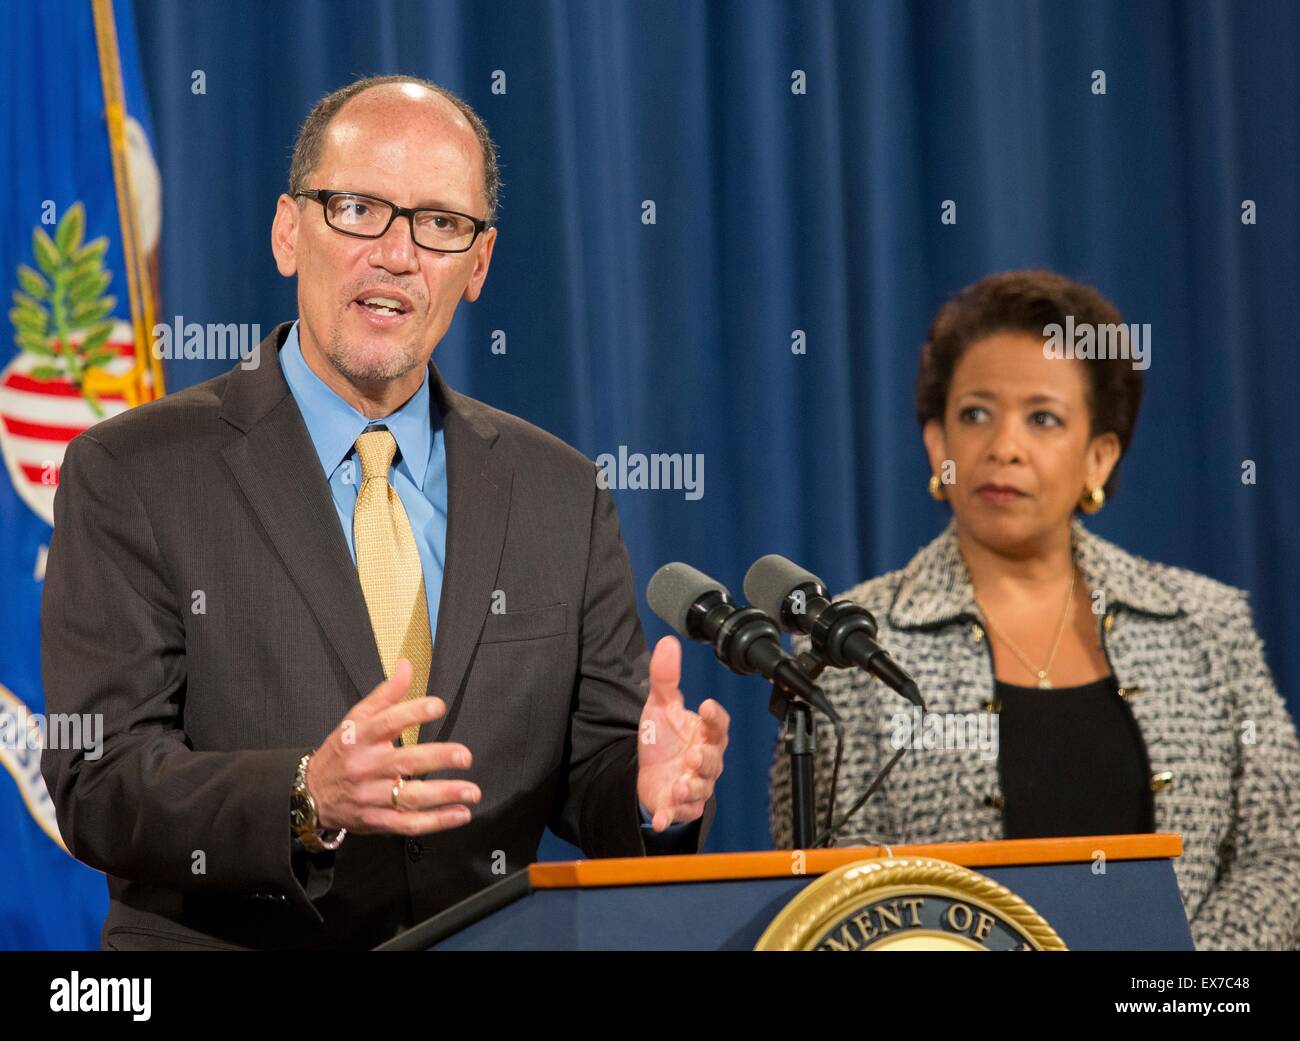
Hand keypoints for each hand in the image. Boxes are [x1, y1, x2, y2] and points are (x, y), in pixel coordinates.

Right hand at [305, 659, 480, 835]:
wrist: (310, 795)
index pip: (387, 722)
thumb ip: (385, 694)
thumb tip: (406, 665)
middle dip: (438, 758)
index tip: (438, 706)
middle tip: (465, 755)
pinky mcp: (377, 820)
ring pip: (410, 797)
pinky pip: (409, 823)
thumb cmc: (341, 753)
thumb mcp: (356, 719)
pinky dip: (437, 821)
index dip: (413, 712)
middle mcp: (365, 767)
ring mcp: (371, 796)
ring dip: (444, 794)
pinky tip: (460, 814)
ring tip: (471, 790)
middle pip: (404, 762)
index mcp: (360, 738)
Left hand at [636, 636, 729, 831]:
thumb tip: (668, 642)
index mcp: (705, 734)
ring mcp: (694, 785)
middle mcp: (705, 761)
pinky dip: (670, 816)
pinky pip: (679, 813)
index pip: (718, 724)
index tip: (708, 705)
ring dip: (691, 788)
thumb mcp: (661, 705)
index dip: (716, 716)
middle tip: (695, 755)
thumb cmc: (665, 738)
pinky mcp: (679, 806)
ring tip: (679, 784)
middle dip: (706, 759)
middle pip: (714, 761)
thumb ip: (666, 677)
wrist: (652, 773)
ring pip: (701, 789)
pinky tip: (661, 817)